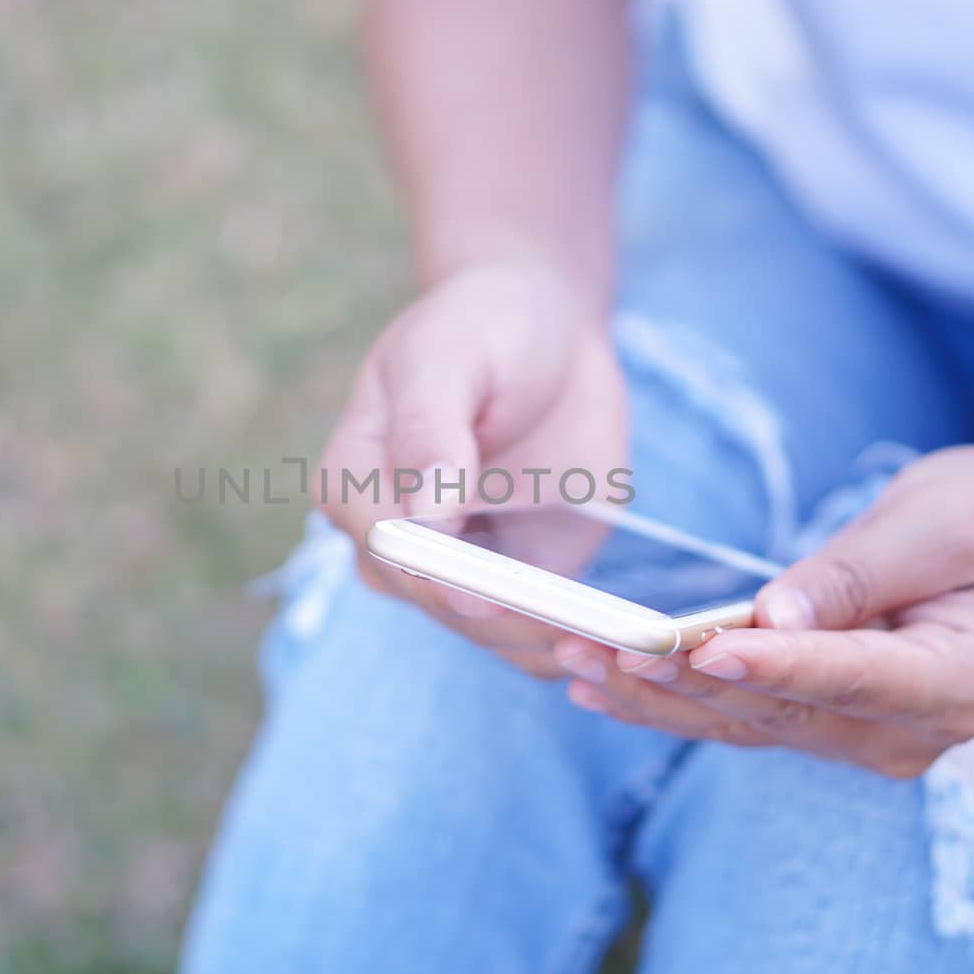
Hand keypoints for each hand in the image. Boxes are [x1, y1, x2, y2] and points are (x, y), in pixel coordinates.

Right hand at [318, 261, 627, 677]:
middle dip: (503, 621)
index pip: (387, 545)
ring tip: (611, 646)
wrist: (545, 331)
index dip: (438, 575)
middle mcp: (390, 541)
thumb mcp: (448, 355)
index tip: (489, 598)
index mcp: (354, 482)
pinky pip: (534, 632)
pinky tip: (619, 643)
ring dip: (544, 642)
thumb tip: (425, 514)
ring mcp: (452, 569)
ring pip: (488, 632)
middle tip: (574, 633)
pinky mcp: (514, 582)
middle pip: (436, 601)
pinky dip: (573, 643)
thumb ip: (429, 428)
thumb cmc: (483, 327)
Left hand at [553, 446, 973, 776]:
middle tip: (594, 649)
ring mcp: (861, 738)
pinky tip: (595, 687)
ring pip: (742, 725)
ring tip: (571, 662)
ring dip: (653, 697)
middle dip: (680, 681)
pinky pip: (735, 719)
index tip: (703, 647)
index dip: (773, 667)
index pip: (849, 679)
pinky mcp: (819, 724)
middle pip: (778, 712)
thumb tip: (776, 617)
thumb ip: (857, 575)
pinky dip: (666, 702)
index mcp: (956, 683)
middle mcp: (908, 733)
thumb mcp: (939, 524)